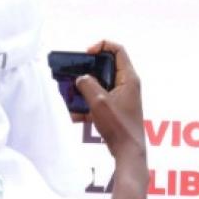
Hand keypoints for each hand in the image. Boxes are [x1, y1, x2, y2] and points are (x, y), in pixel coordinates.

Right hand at [75, 40, 145, 161]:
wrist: (128, 152)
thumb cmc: (119, 126)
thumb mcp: (99, 102)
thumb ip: (88, 85)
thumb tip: (81, 78)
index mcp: (128, 78)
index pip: (118, 50)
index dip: (101, 46)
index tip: (86, 53)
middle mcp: (127, 84)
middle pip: (106, 67)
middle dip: (88, 69)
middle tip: (75, 73)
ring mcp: (122, 97)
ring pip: (100, 85)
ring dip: (85, 89)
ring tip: (70, 94)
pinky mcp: (115, 109)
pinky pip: (99, 100)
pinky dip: (87, 105)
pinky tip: (74, 114)